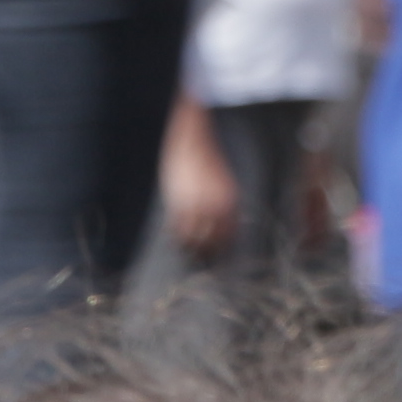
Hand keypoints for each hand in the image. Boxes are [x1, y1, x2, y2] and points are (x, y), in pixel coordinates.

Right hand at [159, 100, 238, 259]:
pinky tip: (172, 236)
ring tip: (184, 252)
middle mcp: (215, 206)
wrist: (191, 141)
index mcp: (229, 201)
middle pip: (210, 241)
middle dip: (204, 253)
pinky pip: (177, 229)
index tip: (214, 255)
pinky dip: (174, 236)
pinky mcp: (179, 203)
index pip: (227, 235)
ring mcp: (196, 206)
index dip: (220, 248)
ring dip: (187, 248)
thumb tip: (219, 226)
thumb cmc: (206, 161)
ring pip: (192, 239)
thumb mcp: (222, 183)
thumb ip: (223, 204)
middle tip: (198, 260)